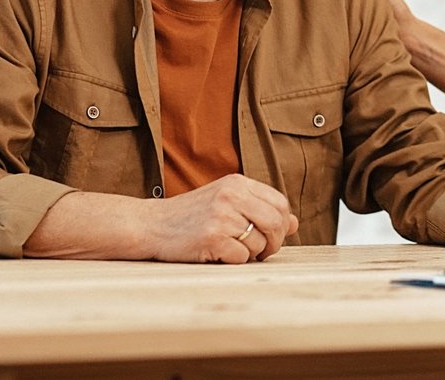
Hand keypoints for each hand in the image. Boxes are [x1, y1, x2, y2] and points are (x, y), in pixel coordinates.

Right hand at [140, 174, 298, 263]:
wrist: (150, 225)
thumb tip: (294, 223)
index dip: (282, 223)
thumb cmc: (191, 216)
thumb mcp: (226, 202)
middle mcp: (231, 196)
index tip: (272, 235)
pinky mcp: (211, 237)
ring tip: (232, 250)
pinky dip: (234, 261)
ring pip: (260, 242)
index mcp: (237, 183)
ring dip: (252, 254)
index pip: (280, 203)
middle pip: (276, 222)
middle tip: (263, 251)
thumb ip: (259, 209)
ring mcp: (221, 216)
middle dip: (274, 242)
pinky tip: (218, 254)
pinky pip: (241, 257)